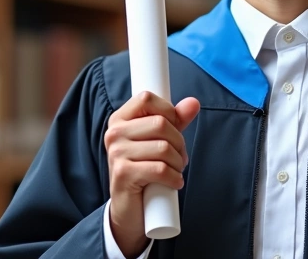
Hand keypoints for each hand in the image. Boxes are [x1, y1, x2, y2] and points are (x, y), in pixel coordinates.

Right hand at [104, 91, 199, 257]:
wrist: (129, 209)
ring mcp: (116, 153)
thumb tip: (193, 102)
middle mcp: (114, 133)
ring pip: (163, 147)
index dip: (168, 112)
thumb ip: (175, 121)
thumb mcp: (159, 141)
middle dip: (179, 142)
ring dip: (178, 162)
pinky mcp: (123, 174)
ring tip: (175, 171)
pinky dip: (174, 177)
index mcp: (120, 120)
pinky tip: (174, 182)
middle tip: (179, 157)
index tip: (173, 129)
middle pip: (160, 123)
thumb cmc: (144, 170)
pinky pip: (160, 169)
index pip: (146, 98)